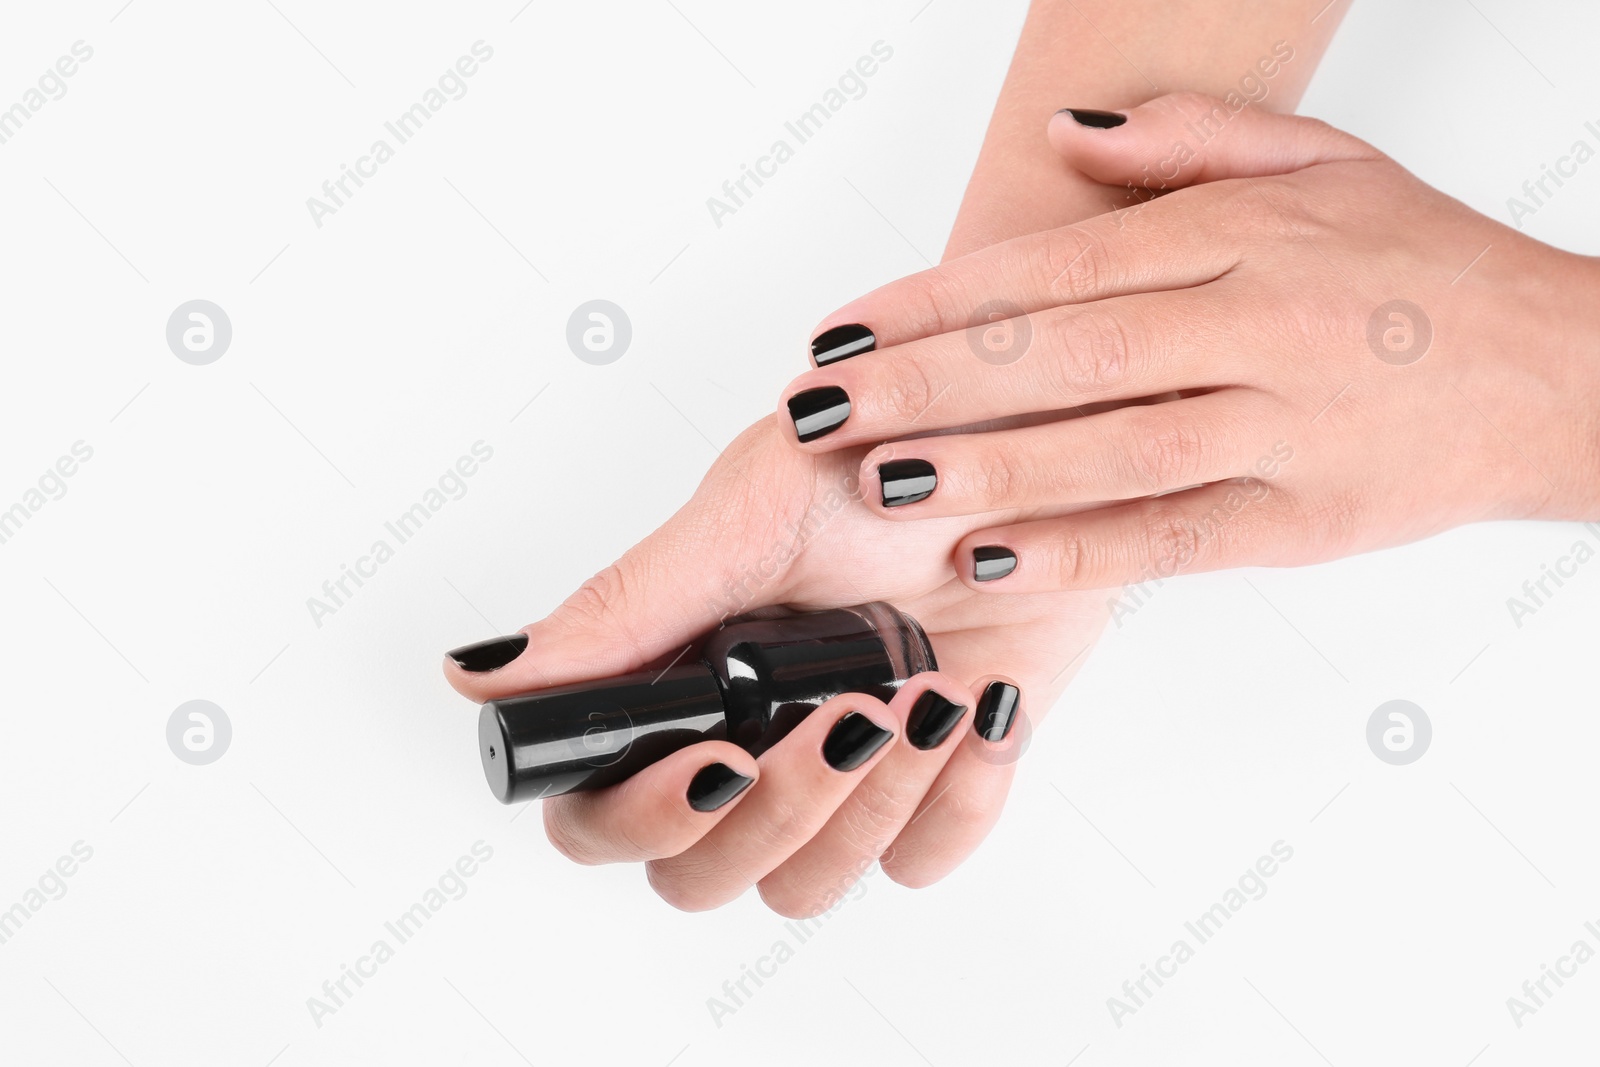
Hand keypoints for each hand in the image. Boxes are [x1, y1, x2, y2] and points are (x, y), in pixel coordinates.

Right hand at [442, 416, 1106, 915]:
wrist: (1030, 449)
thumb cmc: (886, 458)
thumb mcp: (748, 515)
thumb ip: (624, 609)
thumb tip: (477, 674)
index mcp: (673, 685)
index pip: (603, 815)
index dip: (644, 816)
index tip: (718, 759)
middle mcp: (741, 741)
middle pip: (704, 874)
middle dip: (778, 811)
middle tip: (847, 719)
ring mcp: (834, 775)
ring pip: (808, 883)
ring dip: (871, 805)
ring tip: (926, 695)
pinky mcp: (928, 785)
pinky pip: (921, 862)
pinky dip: (956, 803)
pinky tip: (982, 710)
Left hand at [776, 92, 1599, 593]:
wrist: (1563, 373)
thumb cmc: (1424, 271)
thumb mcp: (1321, 163)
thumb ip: (1188, 143)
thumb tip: (1071, 133)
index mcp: (1235, 235)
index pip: (1051, 266)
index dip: (933, 302)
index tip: (843, 331)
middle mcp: (1249, 322)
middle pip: (1057, 353)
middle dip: (923, 384)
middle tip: (819, 411)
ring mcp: (1276, 427)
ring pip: (1104, 446)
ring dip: (980, 467)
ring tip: (877, 482)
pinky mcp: (1302, 523)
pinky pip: (1170, 537)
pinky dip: (1076, 551)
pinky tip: (987, 558)